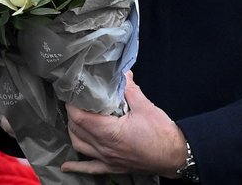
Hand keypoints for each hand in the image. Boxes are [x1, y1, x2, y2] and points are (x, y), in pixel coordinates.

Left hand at [63, 72, 188, 177]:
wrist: (174, 156)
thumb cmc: (161, 133)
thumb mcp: (145, 106)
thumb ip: (130, 90)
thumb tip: (122, 74)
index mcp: (110, 132)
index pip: (81, 118)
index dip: (73, 105)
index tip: (73, 94)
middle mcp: (104, 147)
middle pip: (77, 130)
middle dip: (73, 115)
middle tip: (76, 101)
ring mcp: (107, 159)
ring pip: (80, 146)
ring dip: (74, 132)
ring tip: (74, 121)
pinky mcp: (113, 166)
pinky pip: (90, 168)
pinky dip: (77, 167)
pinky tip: (67, 166)